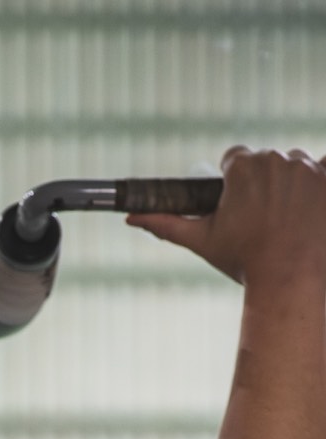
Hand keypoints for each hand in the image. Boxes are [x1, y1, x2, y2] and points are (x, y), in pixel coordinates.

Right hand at [127, 146, 325, 291]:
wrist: (291, 280)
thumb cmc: (245, 262)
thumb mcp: (203, 242)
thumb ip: (167, 224)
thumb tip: (132, 218)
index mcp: (242, 167)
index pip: (234, 158)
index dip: (235, 183)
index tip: (240, 205)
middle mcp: (275, 158)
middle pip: (266, 161)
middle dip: (264, 185)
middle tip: (263, 220)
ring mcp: (306, 167)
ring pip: (295, 165)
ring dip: (292, 184)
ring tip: (288, 220)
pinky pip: (324, 167)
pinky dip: (319, 181)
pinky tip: (310, 206)